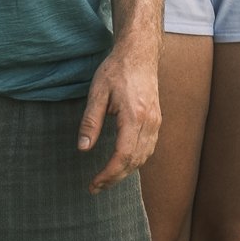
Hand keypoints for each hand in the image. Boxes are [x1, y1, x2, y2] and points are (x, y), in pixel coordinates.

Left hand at [78, 37, 160, 193]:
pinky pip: (148, 148)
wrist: (140, 53)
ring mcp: (156, 122)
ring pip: (144, 157)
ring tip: (106, 179)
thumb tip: (83, 148)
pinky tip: (123, 163)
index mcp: (134, 116)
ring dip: (126, 172)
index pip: (123, 156)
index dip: (108, 174)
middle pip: (134, 161)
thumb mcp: (97, 92)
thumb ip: (90, 121)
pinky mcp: (156, 120)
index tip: (94, 184)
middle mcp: (149, 122)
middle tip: (96, 187)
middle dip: (115, 178)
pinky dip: (136, 161)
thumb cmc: (117, 70)